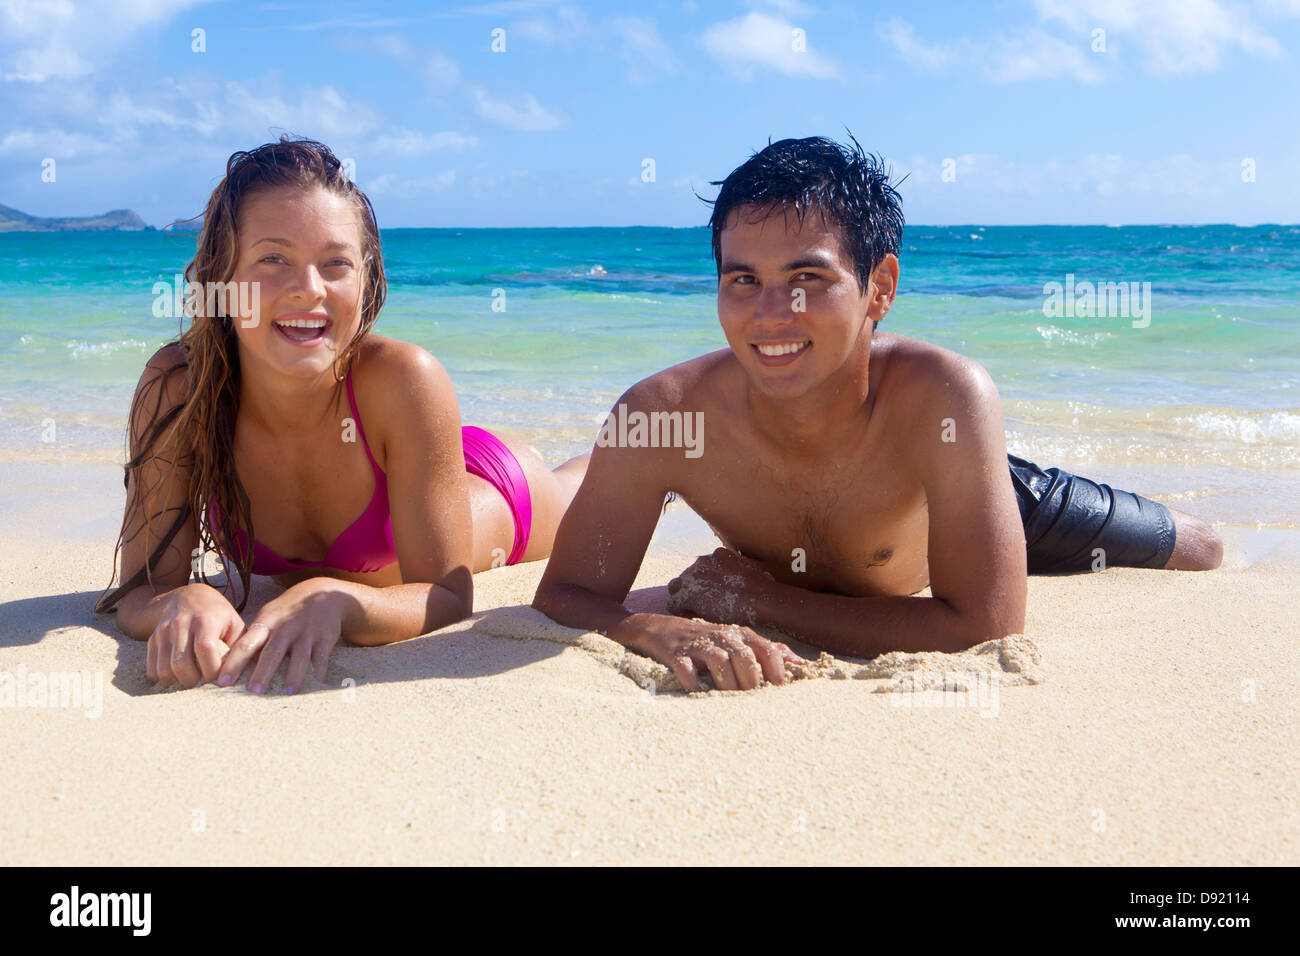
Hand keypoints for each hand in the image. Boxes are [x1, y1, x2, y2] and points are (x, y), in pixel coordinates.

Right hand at [146, 584, 241, 688]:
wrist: (189, 597)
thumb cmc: (218, 615)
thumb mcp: (234, 623)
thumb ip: (242, 644)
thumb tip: (257, 669)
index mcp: (206, 620)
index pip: (204, 649)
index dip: (212, 670)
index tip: (220, 681)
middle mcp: (181, 625)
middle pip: (180, 663)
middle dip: (193, 681)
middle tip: (203, 685)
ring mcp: (164, 632)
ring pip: (164, 669)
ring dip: (177, 682)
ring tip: (191, 681)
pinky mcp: (153, 639)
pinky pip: (152, 668)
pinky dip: (163, 679)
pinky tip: (177, 677)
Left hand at [217, 579, 345, 694]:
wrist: (322, 594)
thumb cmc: (288, 611)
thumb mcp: (268, 616)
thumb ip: (254, 637)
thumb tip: (231, 663)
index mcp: (267, 623)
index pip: (246, 644)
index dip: (234, 663)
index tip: (223, 682)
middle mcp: (285, 628)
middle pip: (272, 652)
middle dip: (263, 672)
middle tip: (253, 691)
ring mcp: (306, 633)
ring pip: (299, 656)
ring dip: (293, 674)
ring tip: (287, 693)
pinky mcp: (325, 637)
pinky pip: (321, 657)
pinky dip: (319, 670)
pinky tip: (316, 683)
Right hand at [614, 612, 802, 691]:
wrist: (661, 629)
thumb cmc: (708, 640)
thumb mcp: (738, 640)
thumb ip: (768, 650)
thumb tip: (800, 663)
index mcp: (740, 635)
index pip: (766, 648)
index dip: (777, 668)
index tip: (779, 688)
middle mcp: (722, 636)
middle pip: (745, 656)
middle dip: (751, 680)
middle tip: (751, 699)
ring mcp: (698, 644)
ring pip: (719, 661)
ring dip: (727, 683)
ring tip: (729, 700)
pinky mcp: (676, 654)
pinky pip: (686, 669)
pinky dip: (694, 683)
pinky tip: (699, 694)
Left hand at [666, 547, 774, 625]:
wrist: (761, 599)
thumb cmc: (764, 590)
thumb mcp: (754, 572)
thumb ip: (743, 572)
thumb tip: (758, 578)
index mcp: (717, 555)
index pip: (700, 568)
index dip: (703, 584)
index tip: (713, 596)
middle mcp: (702, 562)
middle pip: (685, 577)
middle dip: (691, 590)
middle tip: (704, 606)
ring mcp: (693, 577)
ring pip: (675, 588)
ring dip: (683, 599)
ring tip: (695, 612)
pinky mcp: (688, 594)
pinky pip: (673, 603)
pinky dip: (680, 612)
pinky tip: (693, 618)